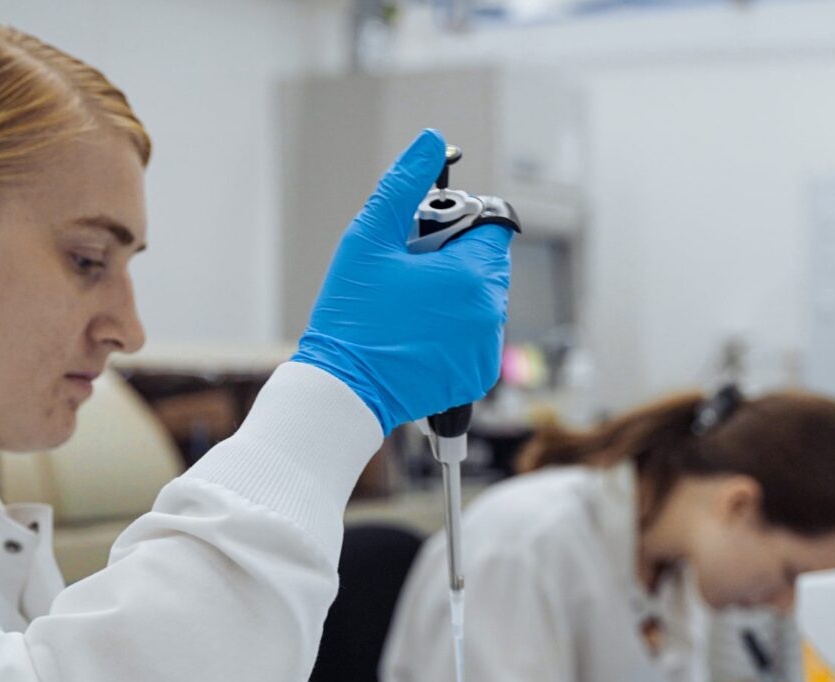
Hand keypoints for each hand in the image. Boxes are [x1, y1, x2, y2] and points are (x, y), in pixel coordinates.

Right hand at [291, 129, 512, 434]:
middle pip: (487, 263)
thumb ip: (404, 184)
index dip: (460, 223)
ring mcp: (485, 349)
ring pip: (482, 300)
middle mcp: (490, 313)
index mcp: (472, 275)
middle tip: (408, 275)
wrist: (342, 389)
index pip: (493, 226)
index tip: (426, 237)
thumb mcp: (368, 238)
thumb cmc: (350, 315)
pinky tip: (414, 334)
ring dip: (455, 295)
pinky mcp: (476, 376)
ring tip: (407, 308)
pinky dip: (454, 331)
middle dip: (455, 260)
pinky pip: (476, 337)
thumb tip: (430, 140)